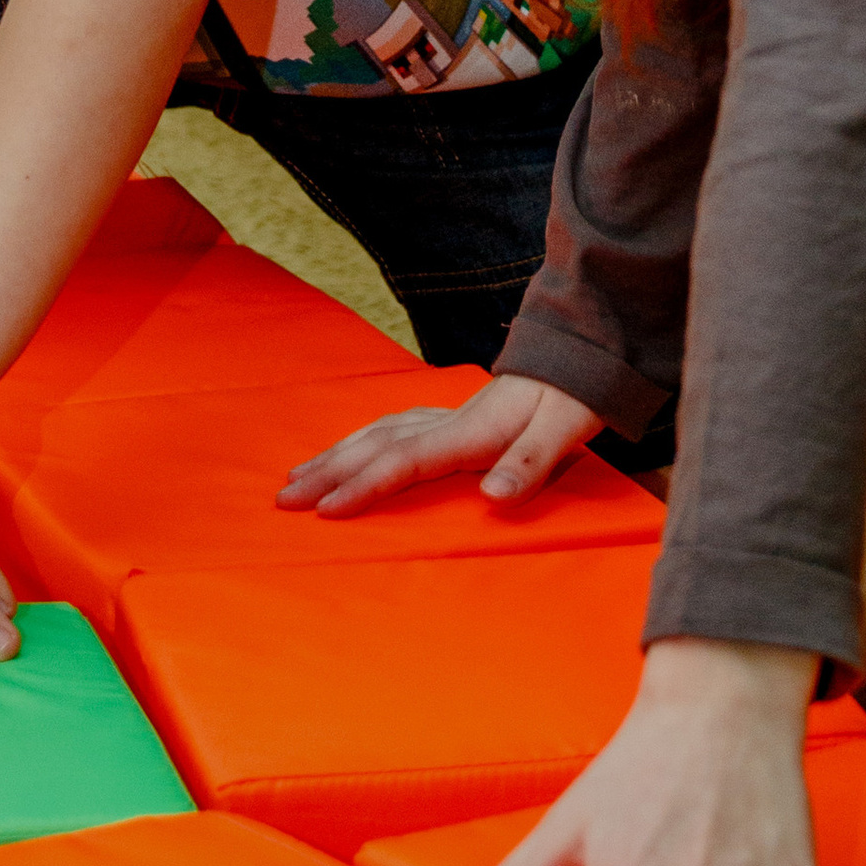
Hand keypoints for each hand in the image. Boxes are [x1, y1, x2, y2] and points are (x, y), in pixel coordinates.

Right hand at [277, 367, 604, 517]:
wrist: (582, 354)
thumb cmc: (574, 397)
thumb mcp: (566, 428)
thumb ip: (530, 463)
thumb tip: (491, 496)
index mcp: (470, 431)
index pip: (404, 461)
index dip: (363, 486)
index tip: (325, 510)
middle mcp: (449, 421)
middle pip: (376, 446)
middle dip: (327, 473)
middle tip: (283, 500)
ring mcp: (447, 416)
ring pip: (377, 433)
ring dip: (335, 456)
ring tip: (297, 477)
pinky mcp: (453, 416)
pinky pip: (391, 428)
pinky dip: (360, 441)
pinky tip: (348, 450)